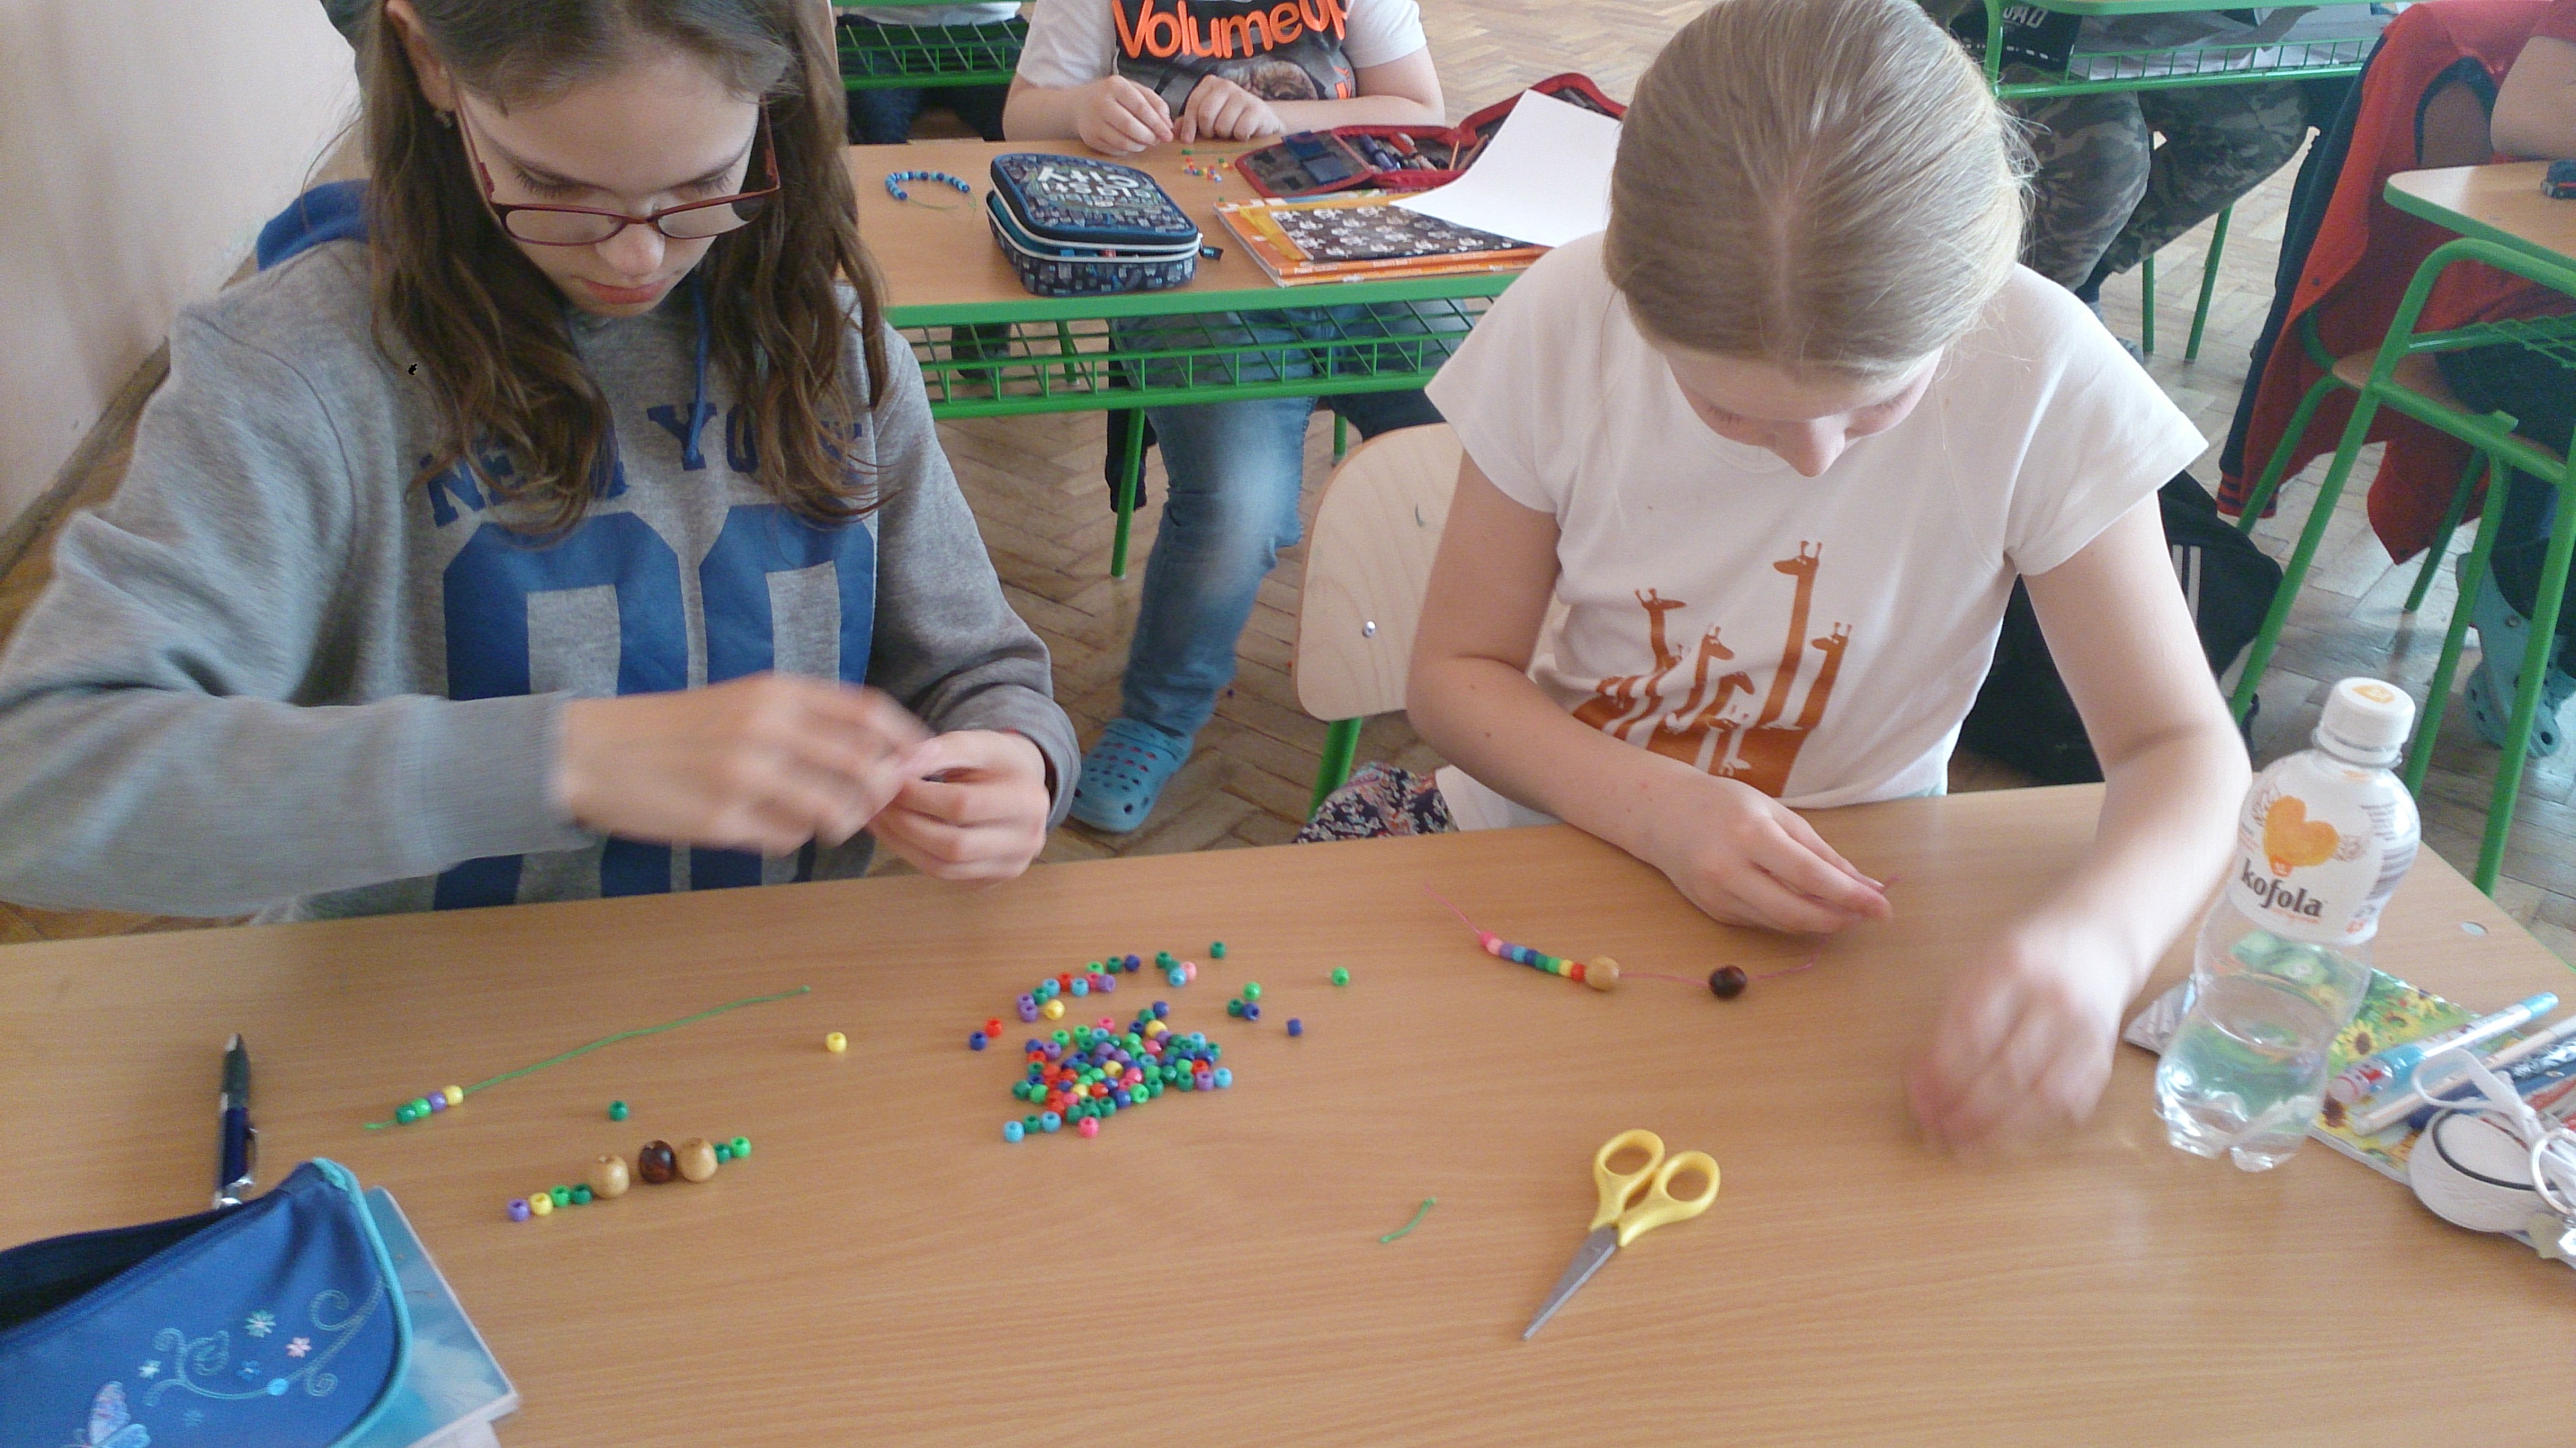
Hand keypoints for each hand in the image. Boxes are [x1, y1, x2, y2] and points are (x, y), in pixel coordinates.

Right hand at [554, 675, 929, 855]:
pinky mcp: (723, 820)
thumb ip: (802, 717)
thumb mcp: (742, 700)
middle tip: (870, 806)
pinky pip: (787, 840)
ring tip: (816, 821)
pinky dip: (788, 839)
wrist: (593, 751)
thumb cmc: (675, 728)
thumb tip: (874, 749)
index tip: (919, 761)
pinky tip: (760, 826)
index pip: (869, 714)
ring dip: (839, 824)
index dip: (906, 741)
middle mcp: (767, 728)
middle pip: (865, 769)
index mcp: (775, 692)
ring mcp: (746, 775)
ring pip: (835, 813)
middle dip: (880, 795)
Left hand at [869, 730, 1053, 883]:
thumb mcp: (978, 744)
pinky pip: (944, 874)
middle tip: (879, 803)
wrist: (1022, 788)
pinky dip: (912, 855)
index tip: (891, 781)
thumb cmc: (997, 762)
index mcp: (1027, 801)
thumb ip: (942, 750)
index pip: (962, 805)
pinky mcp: (990, 880)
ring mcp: (1010, 866)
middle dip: (906, 823)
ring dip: (903, 843)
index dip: (919, 795)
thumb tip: (901, 764)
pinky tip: (894, 833)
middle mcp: (1026, 841)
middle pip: (953, 843)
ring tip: (880, 818)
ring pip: (944, 867)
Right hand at [1077, 76, 1174, 153]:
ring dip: (1140, 145)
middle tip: (1158, 141)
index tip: (1168, 134)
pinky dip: (1128, 150)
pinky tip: (1132, 143)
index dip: (1157, 123)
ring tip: (1146, 142)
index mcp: (1115, 85)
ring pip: (1123, 142)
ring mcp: (1093, 122)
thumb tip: (1168, 124)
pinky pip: (1115, 150)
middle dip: (1149, 137)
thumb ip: (1154, 102)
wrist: (1081, 103)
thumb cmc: (1114, 96)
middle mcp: (1101, 102)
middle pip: (1130, 126)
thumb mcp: (1134, 89)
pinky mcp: (1090, 138)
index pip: (1140, 107)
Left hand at [1176, 75, 1280, 142]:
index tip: (1187, 140)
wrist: (1262, 119)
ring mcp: (1243, 95)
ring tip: (1231, 131)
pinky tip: (1244, 133)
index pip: (1193, 104)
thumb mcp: (1209, 117)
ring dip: (1225, 135)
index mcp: (1211, 84)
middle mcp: (1226, 85)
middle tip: (1215, 134)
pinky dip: (1240, 138)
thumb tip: (1173, 130)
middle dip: (1208, 131)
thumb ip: (1191, 121)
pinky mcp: (1257, 109)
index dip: (1188, 125)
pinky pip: (1240, 131)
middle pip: (1206, 115)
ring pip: (1222, 126)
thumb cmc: (1231, 118)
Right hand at [1635, 774, 1890, 933]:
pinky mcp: (1713, 912)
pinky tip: (1805, 904)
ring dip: (1820, 921)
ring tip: (1844, 909)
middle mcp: (1729, 871)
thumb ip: (1820, 852)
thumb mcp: (1777, 814)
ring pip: (1781, 923)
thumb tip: (1865, 885)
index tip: (1882, 906)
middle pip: (1795, 913)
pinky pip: (1763, 921)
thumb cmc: (1724, 804)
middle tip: (1866, 915)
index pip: (1810, 877)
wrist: (1661, 815)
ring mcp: (1717, 897)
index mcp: (1750, 836)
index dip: (1851, 896)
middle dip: (1839, 919)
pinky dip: (1791, 917)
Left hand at [1906, 921, 2133, 1149]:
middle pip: (2009, 1068)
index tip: (1917, 1098)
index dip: (1942, 1072)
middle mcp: (2056, 999)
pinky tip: (2005, 1138)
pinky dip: (2034, 1128)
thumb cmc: (2024, 957)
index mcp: (2014, 966)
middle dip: (1967, 1110)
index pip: (1973, 1029)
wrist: (2098, 942)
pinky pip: (2070, 1104)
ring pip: (2043, 1095)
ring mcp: (2085, 1031)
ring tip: (1964, 1148)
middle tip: (1935, 1132)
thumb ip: (1950, 1019)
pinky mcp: (2103, 1057)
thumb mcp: (1979, 967)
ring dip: (1999, 1131)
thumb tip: (1921, 1079)